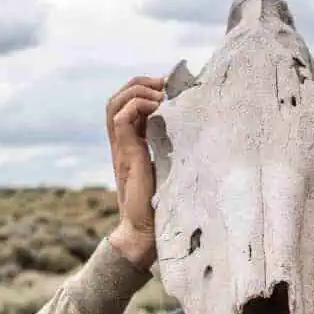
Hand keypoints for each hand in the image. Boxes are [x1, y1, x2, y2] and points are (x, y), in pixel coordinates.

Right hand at [106, 75, 164, 268]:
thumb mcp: (170, 169)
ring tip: (161, 93)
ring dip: (138, 91)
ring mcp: (121, 148)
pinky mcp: (125, 153)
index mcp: (131, 145)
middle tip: (164, 83)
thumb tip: (198, 133)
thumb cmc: (162, 206)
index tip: (168, 87)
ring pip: (115, 103)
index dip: (143, 90)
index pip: (126, 106)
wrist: (145, 231)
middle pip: (117, 99)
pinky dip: (138, 105)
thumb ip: (173, 151)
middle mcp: (122, 143)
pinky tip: (159, 109)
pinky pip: (121, 117)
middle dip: (139, 83)